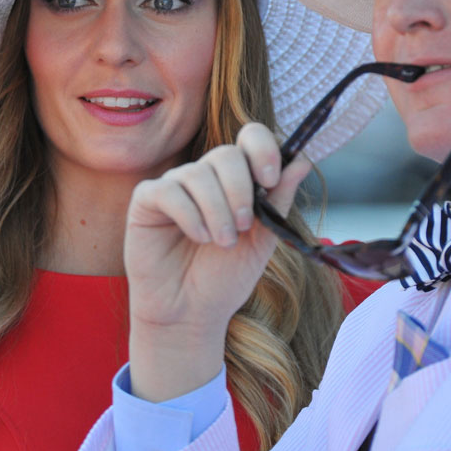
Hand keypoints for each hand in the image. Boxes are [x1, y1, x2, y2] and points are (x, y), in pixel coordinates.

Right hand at [124, 122, 310, 400]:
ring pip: (198, 174)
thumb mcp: (262, 240)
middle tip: (245, 226)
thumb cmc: (225, 277)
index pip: (250, 138)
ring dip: (217, 211)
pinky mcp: (146, 200)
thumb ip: (279, 200)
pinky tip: (198, 237)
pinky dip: (189, 215)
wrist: (191, 312)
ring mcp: (175, 185)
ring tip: (222, 243)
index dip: (262, 149)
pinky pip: (169, 191)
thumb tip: (303, 160)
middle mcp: (205, 175)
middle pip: (226, 154)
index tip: (270, 180)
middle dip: (240, 190)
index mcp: (236, 178)